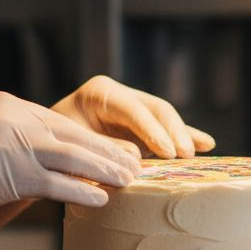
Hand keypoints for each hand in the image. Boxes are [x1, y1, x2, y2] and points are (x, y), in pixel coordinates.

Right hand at [0, 91, 139, 234]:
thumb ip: (7, 136)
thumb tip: (38, 154)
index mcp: (7, 106)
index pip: (59, 122)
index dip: (89, 139)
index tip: (112, 149)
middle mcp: (15, 118)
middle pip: (75, 135)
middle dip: (108, 152)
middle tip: (136, 164)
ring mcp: (15, 144)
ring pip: (75, 157)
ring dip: (107, 171)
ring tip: (131, 181)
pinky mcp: (12, 173)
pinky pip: (60, 183)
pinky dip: (84, 192)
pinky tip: (102, 199)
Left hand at [52, 75, 215, 159]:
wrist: (43, 149)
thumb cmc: (53, 145)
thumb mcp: (74, 145)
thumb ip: (105, 148)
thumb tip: (137, 157)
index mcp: (100, 93)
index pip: (134, 109)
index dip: (153, 131)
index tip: (168, 153)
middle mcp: (121, 96)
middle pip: (156, 109)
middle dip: (174, 132)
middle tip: (185, 156)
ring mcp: (133, 110)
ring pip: (166, 118)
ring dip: (183, 136)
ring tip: (197, 152)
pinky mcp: (141, 126)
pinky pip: (167, 130)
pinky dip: (185, 137)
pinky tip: (206, 144)